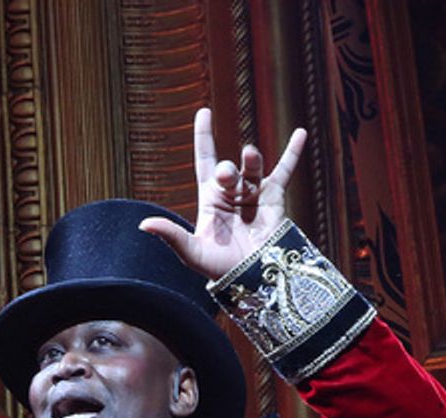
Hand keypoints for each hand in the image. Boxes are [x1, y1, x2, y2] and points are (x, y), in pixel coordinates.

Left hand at [138, 107, 305, 280]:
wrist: (253, 278)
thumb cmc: (220, 268)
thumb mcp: (192, 252)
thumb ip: (171, 235)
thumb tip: (144, 225)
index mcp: (211, 198)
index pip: (206, 159)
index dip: (204, 136)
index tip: (204, 112)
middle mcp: (232, 192)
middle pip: (228, 168)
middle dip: (227, 169)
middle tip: (226, 177)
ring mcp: (254, 193)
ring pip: (253, 167)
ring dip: (251, 160)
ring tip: (250, 156)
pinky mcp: (275, 198)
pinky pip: (284, 171)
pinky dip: (292, 153)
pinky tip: (301, 133)